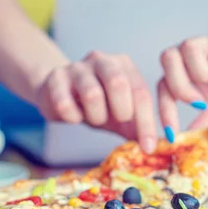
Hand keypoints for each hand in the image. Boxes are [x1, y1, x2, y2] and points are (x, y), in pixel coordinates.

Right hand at [33, 51, 157, 152]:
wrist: (56, 93)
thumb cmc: (96, 104)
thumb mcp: (119, 115)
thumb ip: (136, 126)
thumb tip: (152, 147)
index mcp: (124, 65)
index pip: (141, 92)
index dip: (147, 123)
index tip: (148, 148)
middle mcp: (102, 60)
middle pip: (118, 83)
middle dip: (121, 111)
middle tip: (117, 121)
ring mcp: (77, 67)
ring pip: (92, 94)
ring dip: (95, 116)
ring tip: (93, 118)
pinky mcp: (55, 78)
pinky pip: (65, 104)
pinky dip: (73, 118)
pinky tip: (73, 116)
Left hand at [157, 29, 207, 139]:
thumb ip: (202, 123)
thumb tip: (181, 141)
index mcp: (189, 75)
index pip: (164, 86)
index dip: (165, 110)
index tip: (173, 134)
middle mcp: (198, 58)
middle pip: (168, 57)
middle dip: (179, 85)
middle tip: (199, 104)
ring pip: (189, 45)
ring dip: (201, 71)